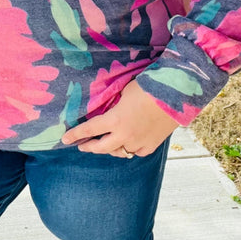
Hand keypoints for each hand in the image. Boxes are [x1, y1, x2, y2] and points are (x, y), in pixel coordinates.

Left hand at [61, 79, 179, 157]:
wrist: (175, 94)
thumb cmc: (148, 87)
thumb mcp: (124, 92)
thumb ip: (114, 104)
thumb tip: (108, 108)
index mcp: (115, 120)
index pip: (89, 129)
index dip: (76, 134)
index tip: (65, 139)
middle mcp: (124, 135)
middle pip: (101, 147)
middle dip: (89, 146)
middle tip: (81, 145)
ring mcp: (138, 143)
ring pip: (119, 152)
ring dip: (110, 148)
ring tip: (104, 145)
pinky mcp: (151, 146)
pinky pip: (135, 152)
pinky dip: (129, 148)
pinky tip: (127, 144)